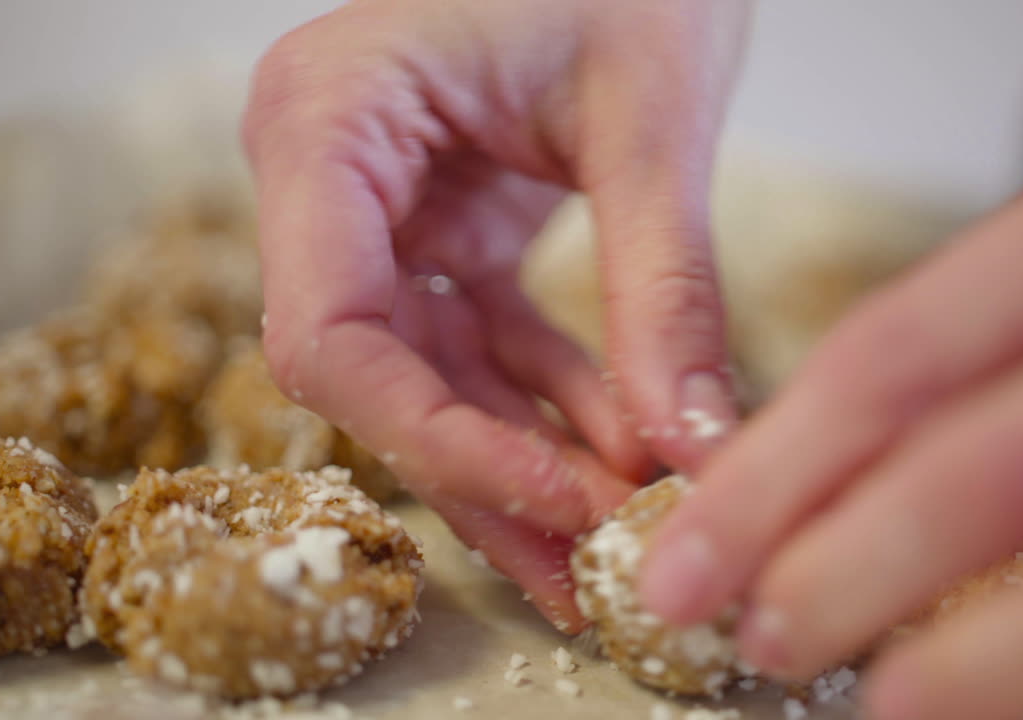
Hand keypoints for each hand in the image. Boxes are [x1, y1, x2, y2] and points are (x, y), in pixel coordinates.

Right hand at [243, 0, 750, 628]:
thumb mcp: (648, 114)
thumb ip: (664, 283)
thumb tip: (694, 446)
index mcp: (328, 123)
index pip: (333, 335)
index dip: (440, 442)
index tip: (565, 500)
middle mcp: (330, 182)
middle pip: (384, 380)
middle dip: (498, 477)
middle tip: (603, 563)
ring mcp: (384, 213)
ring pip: (439, 380)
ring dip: (535, 461)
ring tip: (625, 536)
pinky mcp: (448, 235)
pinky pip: (491, 346)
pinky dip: (560, 404)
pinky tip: (633, 455)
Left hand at [639, 90, 1022, 717]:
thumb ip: (974, 364)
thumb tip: (785, 492)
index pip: (911, 341)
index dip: (779, 465)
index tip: (690, 548)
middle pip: (997, 441)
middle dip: (845, 559)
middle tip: (749, 628)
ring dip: (977, 645)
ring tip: (865, 694)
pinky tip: (970, 693)